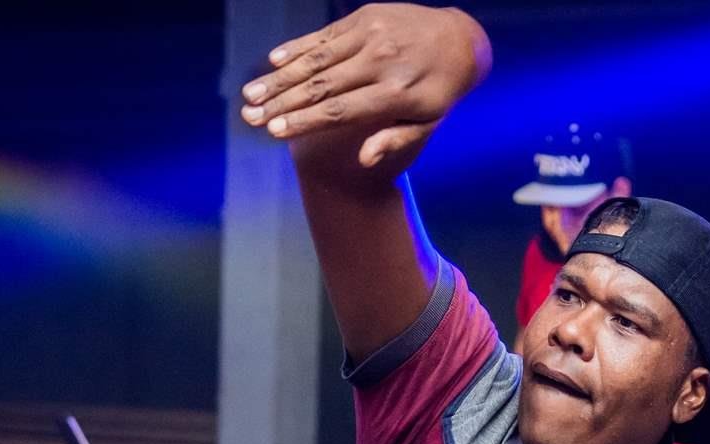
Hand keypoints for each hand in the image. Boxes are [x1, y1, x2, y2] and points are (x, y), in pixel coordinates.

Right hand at [240, 3, 491, 167]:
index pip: (341, 111)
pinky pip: (325, 35)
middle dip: (282, 103)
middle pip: (322, 86)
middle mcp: (381, 63)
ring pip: (318, 60)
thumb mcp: (428, 122)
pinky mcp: (364, 17)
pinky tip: (273, 61)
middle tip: (250, 116)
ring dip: (281, 77)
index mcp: (396, 95)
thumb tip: (364, 160)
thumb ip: (395, 141)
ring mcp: (371, 36)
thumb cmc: (439, 91)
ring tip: (252, 93)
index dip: (306, 121)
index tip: (275, 131)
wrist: (459, 39)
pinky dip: (298, 48)